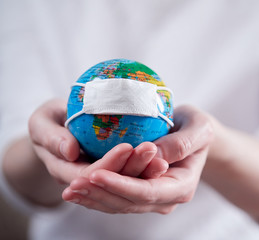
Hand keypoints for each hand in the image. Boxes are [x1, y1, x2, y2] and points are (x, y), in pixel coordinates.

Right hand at [28, 99, 167, 185]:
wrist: (59, 130)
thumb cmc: (50, 122)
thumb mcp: (41, 122)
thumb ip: (50, 136)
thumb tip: (69, 151)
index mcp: (65, 172)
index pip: (90, 175)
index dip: (109, 164)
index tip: (126, 146)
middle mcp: (86, 183)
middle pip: (113, 185)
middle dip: (132, 169)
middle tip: (151, 149)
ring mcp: (102, 182)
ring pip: (126, 186)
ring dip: (144, 173)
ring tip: (161, 159)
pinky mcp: (115, 176)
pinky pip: (132, 179)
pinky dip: (146, 171)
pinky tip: (162, 160)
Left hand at [62, 105, 213, 213]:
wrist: (194, 135)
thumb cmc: (197, 128)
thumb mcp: (199, 128)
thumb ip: (183, 142)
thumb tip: (156, 154)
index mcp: (182, 186)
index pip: (148, 191)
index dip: (120, 185)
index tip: (96, 174)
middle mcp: (166, 198)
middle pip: (129, 203)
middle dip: (100, 194)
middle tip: (72, 184)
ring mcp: (153, 199)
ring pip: (119, 205)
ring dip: (93, 198)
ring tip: (69, 189)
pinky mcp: (140, 193)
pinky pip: (116, 198)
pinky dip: (96, 195)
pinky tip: (78, 189)